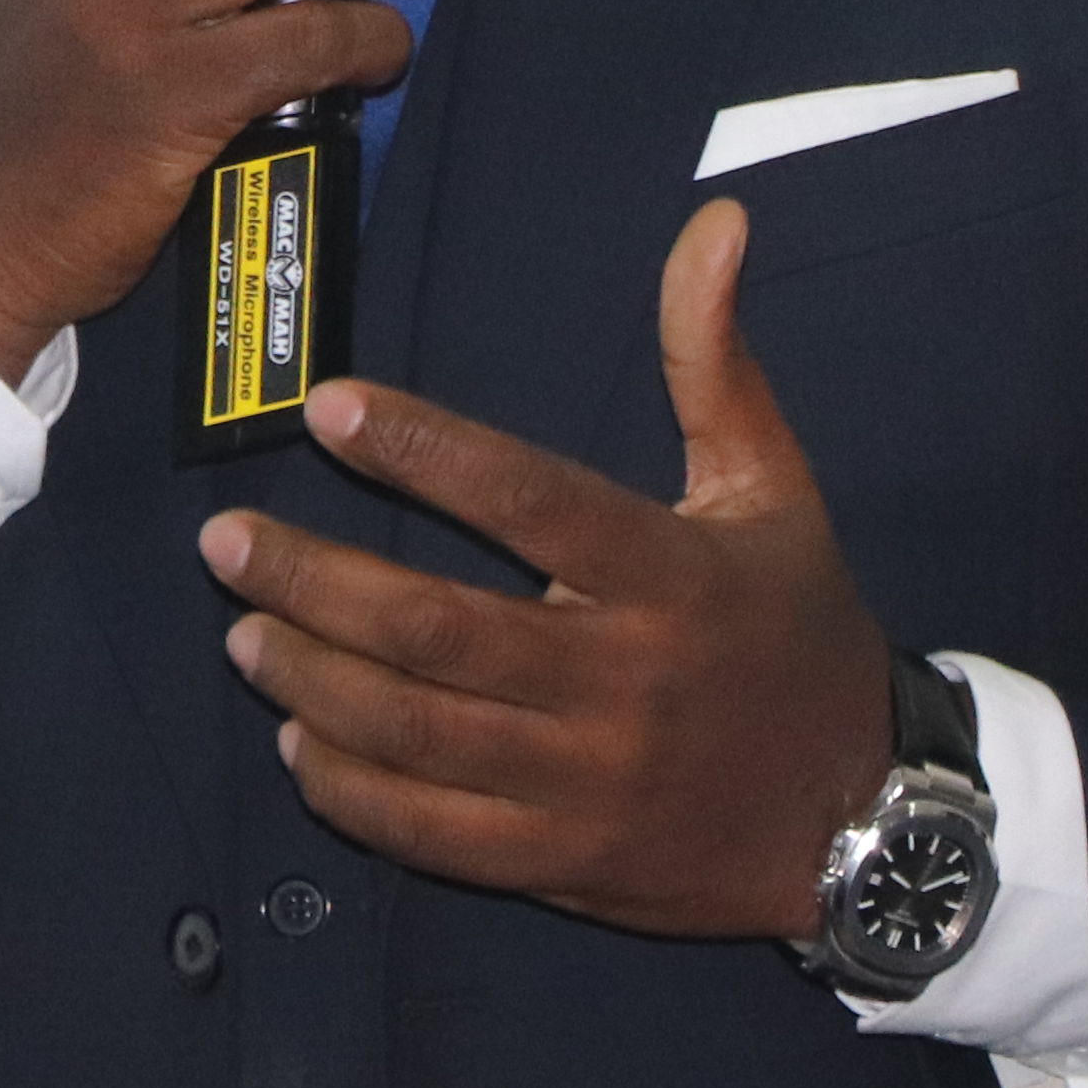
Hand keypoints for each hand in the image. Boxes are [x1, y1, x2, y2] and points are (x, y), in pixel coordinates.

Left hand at [195, 202, 896, 938]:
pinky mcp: (564, 862)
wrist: (863, 819)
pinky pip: (434, 833)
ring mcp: (589, 782)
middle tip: (224, 540)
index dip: (425, 452)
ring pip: (417, 733)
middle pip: (437, 630)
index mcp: (670, 575)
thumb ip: (716, 358)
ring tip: (244, 631)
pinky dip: (354, 792)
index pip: (531, 501)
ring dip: (312, 682)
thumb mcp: (773, 487)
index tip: (328, 407)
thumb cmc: (799, 630)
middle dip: (315, 580)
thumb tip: (715, 224)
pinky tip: (300, 745)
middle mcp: (622, 681)